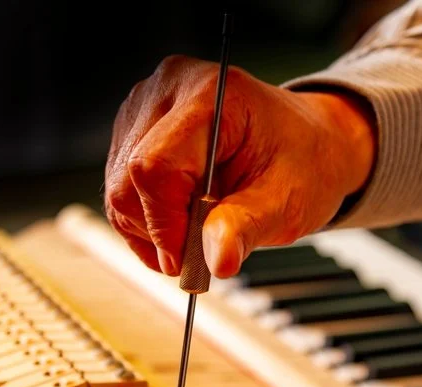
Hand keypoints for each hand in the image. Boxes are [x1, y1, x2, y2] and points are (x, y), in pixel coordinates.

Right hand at [104, 55, 374, 278]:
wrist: (304, 143)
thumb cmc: (301, 160)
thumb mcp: (286, 201)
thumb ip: (246, 228)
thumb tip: (217, 261)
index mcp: (212, 96)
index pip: (156, 166)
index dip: (164, 223)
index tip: (186, 258)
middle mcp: (169, 90)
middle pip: (128, 179)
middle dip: (158, 231)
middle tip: (196, 250)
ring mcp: (145, 107)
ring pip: (118, 189)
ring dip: (149, 229)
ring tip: (195, 230)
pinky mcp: (133, 129)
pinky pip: (118, 188)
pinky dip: (144, 220)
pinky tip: (179, 219)